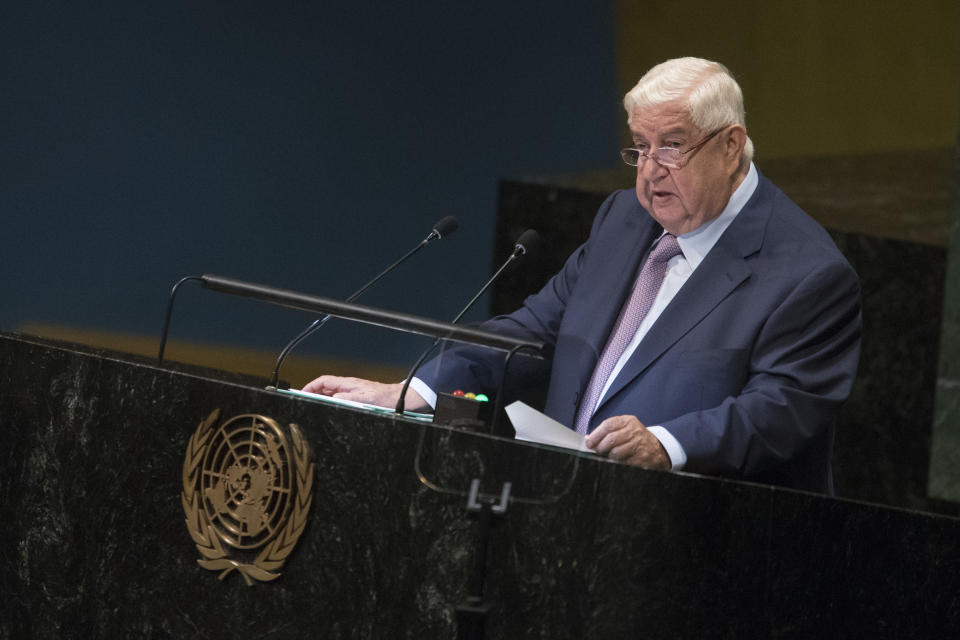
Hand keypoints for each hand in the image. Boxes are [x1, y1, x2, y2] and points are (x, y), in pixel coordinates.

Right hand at [301, 375, 428, 411]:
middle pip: (325, 388)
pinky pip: (339, 400)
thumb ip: (346, 398)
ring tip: (313, 407)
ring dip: (322, 399)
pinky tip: (331, 411)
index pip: (323, 381)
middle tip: (304, 402)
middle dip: (313, 393)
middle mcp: (348, 387)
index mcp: (346, 383)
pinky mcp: (356, 399)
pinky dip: (331, 404)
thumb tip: (332, 398)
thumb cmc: (382, 398)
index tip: (301, 393)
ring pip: (331, 394)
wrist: (396, 400)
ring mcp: (352, 392)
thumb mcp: (362, 399)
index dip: (310, 386)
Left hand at [584, 415, 669, 469]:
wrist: (658, 449)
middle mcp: (634, 431)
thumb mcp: (624, 429)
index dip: (596, 435)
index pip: (608, 425)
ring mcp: (639, 444)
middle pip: (611, 439)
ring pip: (616, 452)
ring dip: (608, 456)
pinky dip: (617, 463)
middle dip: (600, 447)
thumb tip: (588, 439)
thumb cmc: (636, 439)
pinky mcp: (642, 458)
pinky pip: (623, 462)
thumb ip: (607, 432)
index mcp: (628, 421)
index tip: (589, 443)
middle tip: (597, 451)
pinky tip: (619, 461)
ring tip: (609, 456)